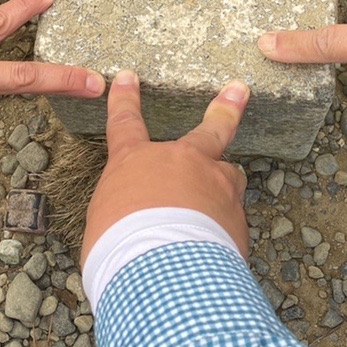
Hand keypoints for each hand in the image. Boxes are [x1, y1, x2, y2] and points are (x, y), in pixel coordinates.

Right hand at [81, 71, 249, 264]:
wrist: (160, 268)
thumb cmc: (118, 248)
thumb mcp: (107, 223)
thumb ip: (126, 209)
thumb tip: (139, 218)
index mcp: (136, 162)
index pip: (125, 123)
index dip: (125, 99)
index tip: (128, 78)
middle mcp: (181, 163)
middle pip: (210, 128)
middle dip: (226, 108)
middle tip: (240, 90)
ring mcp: (215, 184)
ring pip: (228, 176)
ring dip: (223, 186)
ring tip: (217, 205)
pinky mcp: (236, 214)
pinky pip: (232, 218)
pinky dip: (224, 230)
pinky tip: (214, 251)